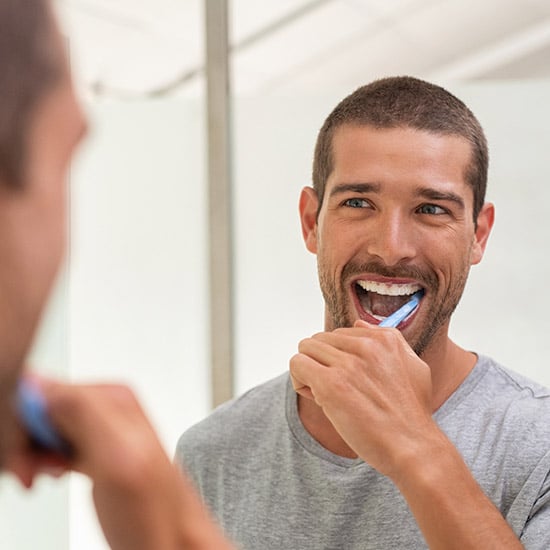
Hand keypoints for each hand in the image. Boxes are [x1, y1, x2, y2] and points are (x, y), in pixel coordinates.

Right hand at [8, 378, 232, 549]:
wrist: (173, 542)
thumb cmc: (156, 511)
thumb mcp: (119, 457)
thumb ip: (82, 413)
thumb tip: (40, 383)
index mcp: (112, 397)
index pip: (42, 389)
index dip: (22, 424)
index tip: (23, 457)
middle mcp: (106, 407)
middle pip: (39, 407)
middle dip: (25, 441)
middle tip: (31, 473)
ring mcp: (99, 429)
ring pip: (41, 427)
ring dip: (30, 454)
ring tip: (42, 476)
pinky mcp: (92, 449)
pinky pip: (51, 442)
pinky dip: (40, 460)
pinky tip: (52, 475)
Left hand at [290, 320, 435, 480]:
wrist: (413, 448)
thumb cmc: (411, 414)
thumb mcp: (413, 366)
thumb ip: (388, 340)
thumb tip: (358, 324)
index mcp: (384, 339)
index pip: (340, 334)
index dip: (338, 358)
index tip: (349, 380)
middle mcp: (366, 346)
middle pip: (319, 340)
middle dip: (321, 363)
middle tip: (335, 390)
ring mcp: (348, 364)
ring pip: (306, 349)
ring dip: (309, 372)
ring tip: (325, 395)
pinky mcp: (331, 384)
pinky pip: (297, 364)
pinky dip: (299, 381)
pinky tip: (316, 398)